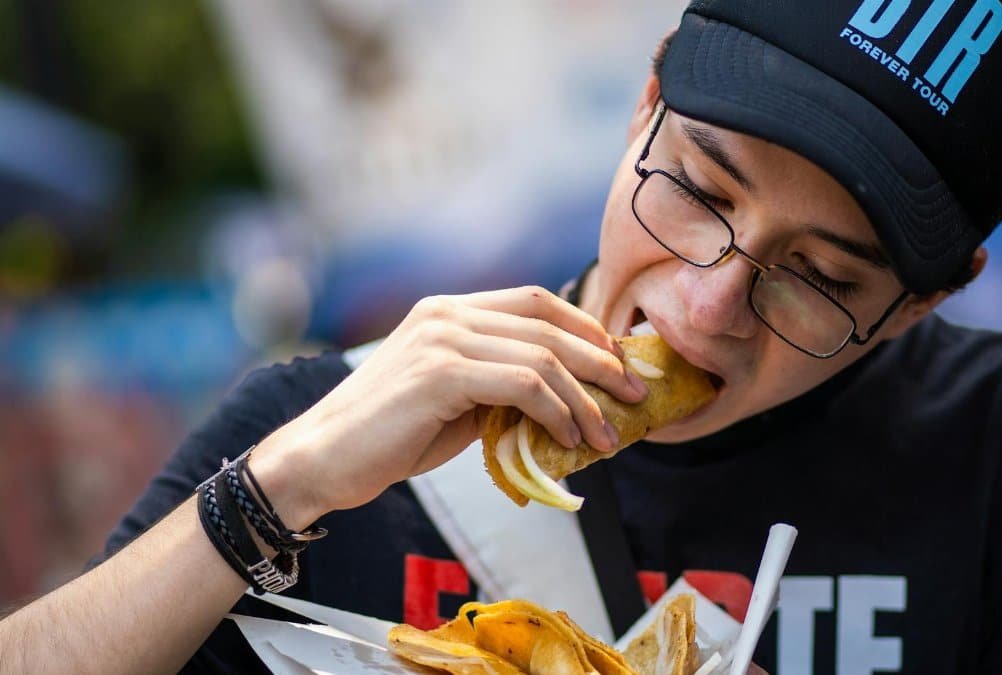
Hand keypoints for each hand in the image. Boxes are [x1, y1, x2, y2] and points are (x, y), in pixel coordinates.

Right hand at [249, 286, 648, 526]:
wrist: (324, 459)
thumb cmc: (389, 436)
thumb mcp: (456, 401)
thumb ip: (501, 385)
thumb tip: (563, 399)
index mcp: (450, 309)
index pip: (537, 301)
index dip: (586, 328)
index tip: (618, 362)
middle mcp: (448, 312)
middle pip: (549, 324)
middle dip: (601, 361)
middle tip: (635, 395)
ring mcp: (443, 338)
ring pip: (543, 357)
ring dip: (584, 400)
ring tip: (605, 436)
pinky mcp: (441, 372)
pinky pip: (523, 385)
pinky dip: (556, 412)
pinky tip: (568, 438)